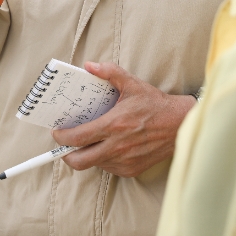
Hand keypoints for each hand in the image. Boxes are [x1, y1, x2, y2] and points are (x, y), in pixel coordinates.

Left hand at [52, 62, 194, 177]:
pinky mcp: (132, 170)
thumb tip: (89, 66)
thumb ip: (109, 72)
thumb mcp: (132, 83)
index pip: (78, 137)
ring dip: (86, 155)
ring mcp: (125, 161)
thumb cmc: (155, 104)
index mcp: (114, 125)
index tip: (56, 132)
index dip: (62, 137)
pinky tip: (106, 146)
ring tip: (86, 142)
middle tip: (64, 145)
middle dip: (66, 155)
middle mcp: (117, 146)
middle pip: (79, 161)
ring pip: (94, 165)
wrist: (179, 124)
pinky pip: (109, 168)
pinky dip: (103, 159)